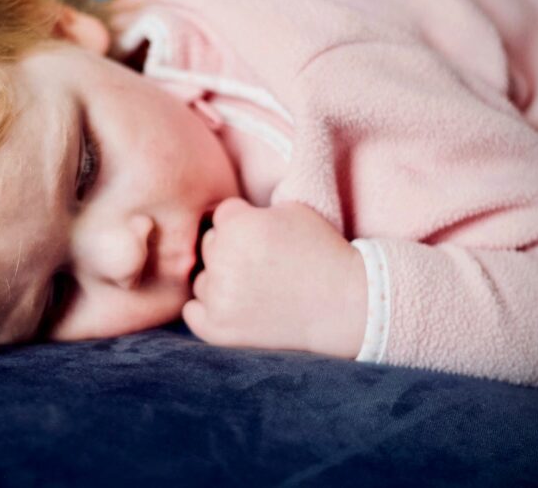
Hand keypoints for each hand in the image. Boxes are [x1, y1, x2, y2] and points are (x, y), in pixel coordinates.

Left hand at [184, 198, 367, 358]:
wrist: (345, 304)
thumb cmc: (321, 252)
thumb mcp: (290, 210)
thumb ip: (250, 208)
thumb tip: (217, 215)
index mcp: (237, 225)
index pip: (222, 216)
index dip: (246, 224)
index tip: (269, 238)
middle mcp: (223, 259)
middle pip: (209, 246)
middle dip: (231, 250)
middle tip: (265, 264)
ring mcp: (219, 297)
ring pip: (202, 279)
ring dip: (222, 281)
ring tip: (259, 287)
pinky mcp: (218, 329)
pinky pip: (193, 312)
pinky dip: (208, 310)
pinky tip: (236, 306)